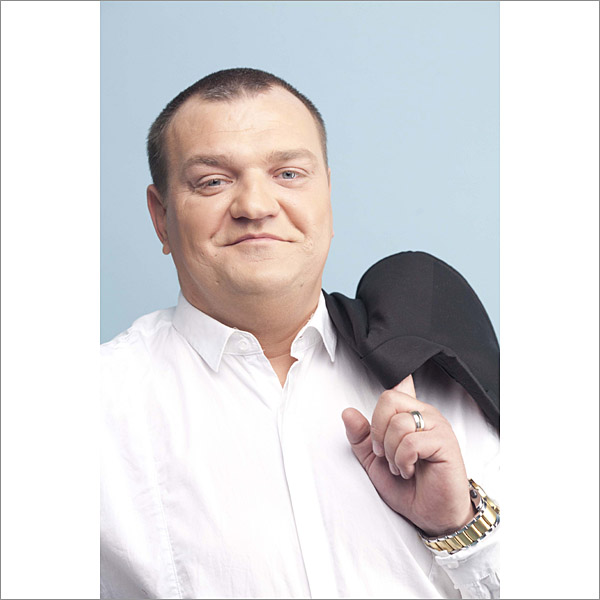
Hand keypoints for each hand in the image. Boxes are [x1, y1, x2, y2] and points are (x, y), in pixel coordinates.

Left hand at [342, 375, 473, 535]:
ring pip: (398, 423)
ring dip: (391, 452)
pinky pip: (411, 442)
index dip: (379, 401)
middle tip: (385, 454)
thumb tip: (348, 413)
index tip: (377, 429)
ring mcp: (437, 426)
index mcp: (409, 413)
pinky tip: (409, 470)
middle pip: (389, 399)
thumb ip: (360, 436)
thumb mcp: (373, 460)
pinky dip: (403, 461)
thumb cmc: (408, 487)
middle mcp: (424, 414)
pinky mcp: (445, 442)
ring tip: (400, 466)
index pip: (392, 388)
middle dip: (378, 432)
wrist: (430, 515)